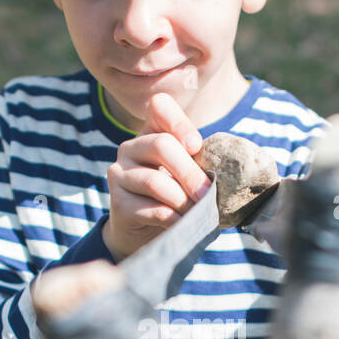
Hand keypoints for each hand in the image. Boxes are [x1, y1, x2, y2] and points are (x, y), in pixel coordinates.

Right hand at [103, 92, 210, 260]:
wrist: (145, 233)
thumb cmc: (173, 196)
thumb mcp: (185, 173)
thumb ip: (196, 163)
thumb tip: (220, 173)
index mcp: (150, 132)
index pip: (159, 106)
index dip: (180, 123)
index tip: (196, 147)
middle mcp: (129, 148)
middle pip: (162, 146)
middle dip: (190, 172)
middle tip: (207, 193)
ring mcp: (119, 174)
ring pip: (155, 182)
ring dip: (183, 200)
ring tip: (196, 211)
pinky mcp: (118, 203)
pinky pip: (152, 208)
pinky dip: (174, 218)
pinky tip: (182, 223)